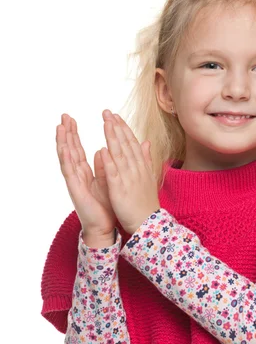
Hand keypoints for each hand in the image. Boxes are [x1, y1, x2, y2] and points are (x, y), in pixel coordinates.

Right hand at [56, 113, 116, 237]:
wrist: (103, 227)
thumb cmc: (105, 207)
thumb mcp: (108, 181)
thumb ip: (105, 166)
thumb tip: (104, 150)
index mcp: (85, 173)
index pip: (78, 150)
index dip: (74, 135)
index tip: (71, 119)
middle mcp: (77, 176)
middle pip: (70, 151)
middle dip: (67, 134)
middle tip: (64, 116)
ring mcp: (75, 183)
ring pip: (67, 159)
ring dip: (63, 143)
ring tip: (60, 127)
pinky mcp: (76, 191)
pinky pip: (70, 174)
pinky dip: (67, 161)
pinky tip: (65, 149)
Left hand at [100, 110, 160, 234]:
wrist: (148, 223)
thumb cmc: (146, 202)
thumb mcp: (149, 177)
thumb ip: (145, 159)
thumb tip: (146, 142)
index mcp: (141, 167)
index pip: (132, 143)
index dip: (123, 128)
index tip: (115, 115)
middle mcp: (136, 170)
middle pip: (126, 145)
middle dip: (116, 127)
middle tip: (107, 112)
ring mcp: (128, 179)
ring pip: (120, 155)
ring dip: (112, 138)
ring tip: (105, 123)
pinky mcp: (120, 190)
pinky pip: (114, 174)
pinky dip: (109, 162)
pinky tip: (102, 150)